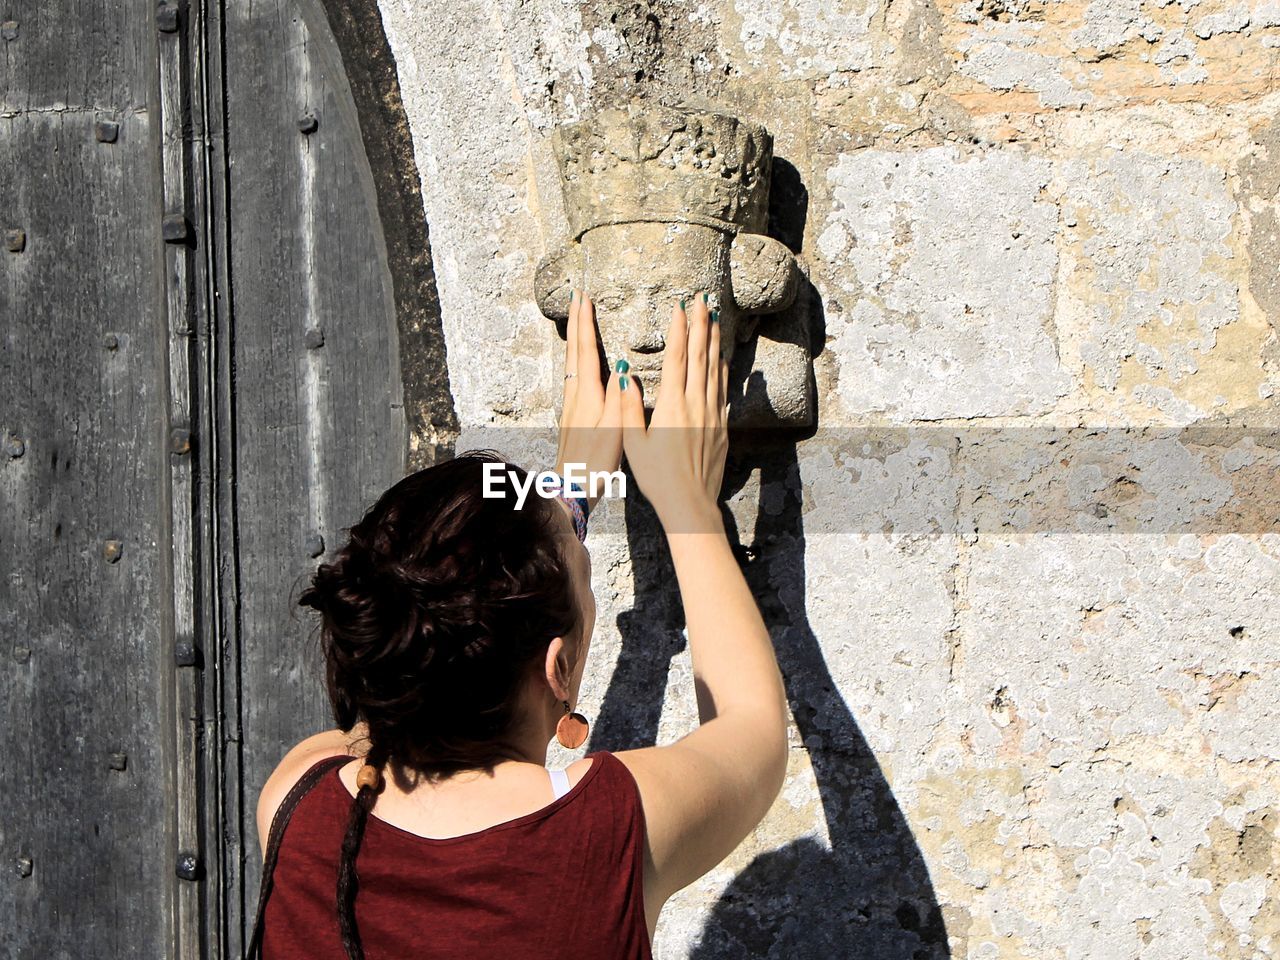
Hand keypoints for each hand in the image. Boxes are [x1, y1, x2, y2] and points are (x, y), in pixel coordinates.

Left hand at [555, 290, 622, 510]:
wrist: (572, 488)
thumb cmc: (595, 463)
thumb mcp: (613, 430)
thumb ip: (619, 399)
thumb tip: (623, 368)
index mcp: (587, 395)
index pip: (585, 349)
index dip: (584, 322)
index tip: (583, 297)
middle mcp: (576, 395)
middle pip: (574, 350)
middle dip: (576, 322)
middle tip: (577, 297)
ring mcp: (572, 406)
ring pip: (573, 362)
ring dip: (576, 338)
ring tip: (579, 320)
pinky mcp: (573, 417)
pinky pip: (575, 376)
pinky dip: (578, 358)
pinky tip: (581, 362)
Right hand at [620, 294, 727, 532]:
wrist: (690, 504)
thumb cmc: (658, 477)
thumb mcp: (633, 443)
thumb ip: (628, 408)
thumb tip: (624, 376)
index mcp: (672, 405)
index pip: (678, 357)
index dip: (680, 328)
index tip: (680, 305)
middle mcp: (696, 404)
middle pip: (701, 355)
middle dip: (702, 324)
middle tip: (704, 298)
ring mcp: (712, 414)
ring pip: (715, 369)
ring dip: (714, 341)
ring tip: (715, 318)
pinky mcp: (721, 427)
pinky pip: (723, 390)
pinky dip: (722, 369)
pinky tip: (722, 359)